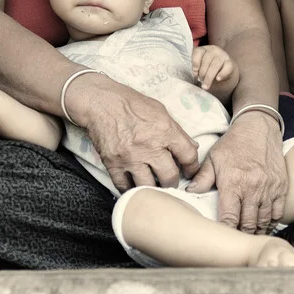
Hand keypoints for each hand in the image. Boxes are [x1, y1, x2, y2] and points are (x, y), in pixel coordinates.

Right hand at [70, 74, 200, 192]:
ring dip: (154, 189)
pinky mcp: (113, 164)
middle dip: (173, 182)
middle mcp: (149, 147)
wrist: (101, 102)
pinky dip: (131, 190)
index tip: (189, 171)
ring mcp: (130, 158)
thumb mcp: (160, 110)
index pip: (188, 156)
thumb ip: (177, 131)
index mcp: (165, 131)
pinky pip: (125, 187)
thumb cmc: (131, 103)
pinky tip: (135, 188)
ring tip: (154, 187)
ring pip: (148, 187)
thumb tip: (192, 148)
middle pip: (170, 177)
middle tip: (171, 182)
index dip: (192, 167)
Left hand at [186, 110, 287, 232]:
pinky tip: (264, 225)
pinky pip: (279, 211)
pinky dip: (271, 222)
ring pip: (264, 221)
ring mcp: (269, 188)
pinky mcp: (281, 185)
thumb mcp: (213, 158)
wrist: (259, 126)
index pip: (229, 218)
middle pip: (248, 224)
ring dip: (256, 232)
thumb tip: (189, 192)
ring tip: (249, 237)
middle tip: (235, 242)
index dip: (226, 232)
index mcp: (233, 183)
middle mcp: (253, 188)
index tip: (222, 238)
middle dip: (241, 236)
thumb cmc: (234, 143)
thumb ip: (202, 177)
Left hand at [191, 45, 238, 90]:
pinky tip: (218, 79)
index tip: (194, 73)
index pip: (198, 52)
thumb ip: (196, 67)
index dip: (195, 63)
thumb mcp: (200, 65)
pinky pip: (227, 68)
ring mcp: (223, 55)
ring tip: (205, 86)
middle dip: (202, 73)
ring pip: (215, 65)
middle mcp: (213, 50)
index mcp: (204, 49)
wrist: (223, 71)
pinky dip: (222, 74)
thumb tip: (194, 73)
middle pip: (206, 61)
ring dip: (209, 77)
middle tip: (200, 81)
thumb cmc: (208, 68)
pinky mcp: (230, 63)